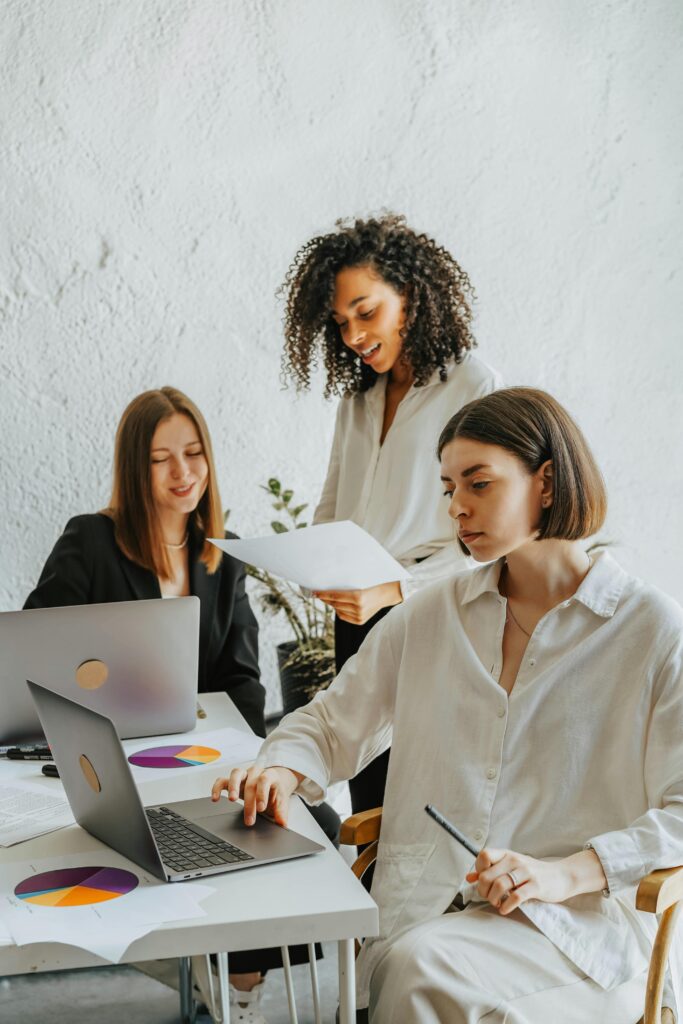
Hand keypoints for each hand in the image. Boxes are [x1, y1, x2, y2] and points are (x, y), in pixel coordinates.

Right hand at [211, 764, 302, 826]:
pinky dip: (217, 788)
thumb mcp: (281, 801)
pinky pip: (222, 780)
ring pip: (236, 773)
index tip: (261, 808)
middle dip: (249, 802)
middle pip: (251, 782)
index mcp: (270, 775)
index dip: (262, 793)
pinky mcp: (233, 781)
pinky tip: (215, 799)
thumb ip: (281, 812)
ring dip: (233, 786)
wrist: (272, 784)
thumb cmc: (275, 793)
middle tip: (249, 820)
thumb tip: (283, 824)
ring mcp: (244, 775)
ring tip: (232, 800)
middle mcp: (256, 772)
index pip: (265, 780)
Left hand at [313, 581, 402, 624]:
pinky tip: (338, 605)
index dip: (323, 594)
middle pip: (335, 604)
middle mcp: (358, 608)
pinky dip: (339, 611)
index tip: (314, 592)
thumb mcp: (360, 583)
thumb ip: (345, 587)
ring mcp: (359, 616)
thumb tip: (328, 588)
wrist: (387, 594)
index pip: (335, 596)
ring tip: (329, 598)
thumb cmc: (373, 584)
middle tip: (318, 594)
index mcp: (358, 596)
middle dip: (325, 599)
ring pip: (338, 610)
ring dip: (332, 604)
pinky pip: (343, 616)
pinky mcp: (360, 621)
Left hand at [465, 846, 606, 915]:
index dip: (478, 869)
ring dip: (493, 899)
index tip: (483, 881)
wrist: (561, 876)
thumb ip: (491, 871)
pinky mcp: (536, 886)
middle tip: (488, 897)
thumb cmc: (533, 873)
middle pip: (488, 875)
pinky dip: (506, 906)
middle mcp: (515, 860)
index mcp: (507, 854)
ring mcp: (526, 872)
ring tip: (496, 904)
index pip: (483, 856)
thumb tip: (469, 877)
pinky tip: (505, 909)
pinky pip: (516, 897)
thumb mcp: (511, 867)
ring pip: (499, 885)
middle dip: (483, 890)